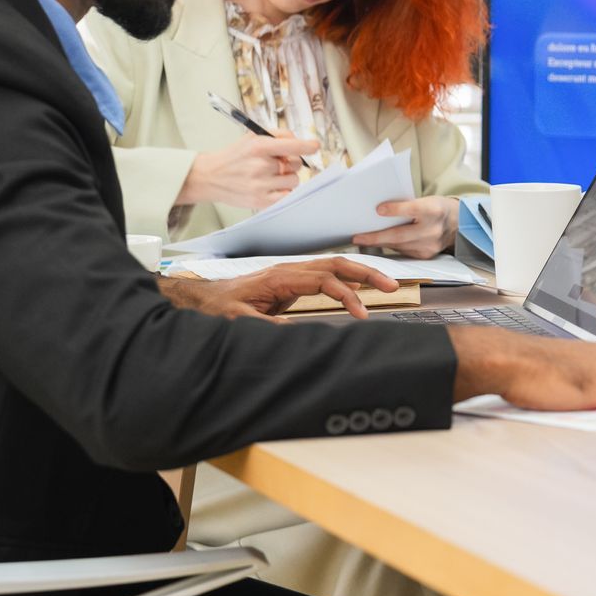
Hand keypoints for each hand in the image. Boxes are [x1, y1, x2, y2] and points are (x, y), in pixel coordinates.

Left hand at [161, 257, 399, 322]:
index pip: (325, 280)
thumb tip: (294, 331)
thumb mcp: (237, 319)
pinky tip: (358, 289)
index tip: (361, 313)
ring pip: (334, 266)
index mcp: (281, 277)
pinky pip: (327, 276)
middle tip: (391, 286)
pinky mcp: (293, 282)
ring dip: (361, 273)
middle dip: (366, 272)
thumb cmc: (218, 307)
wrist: (204, 299)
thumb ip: (265, 325)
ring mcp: (293, 274)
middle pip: (337, 264)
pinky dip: (347, 280)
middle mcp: (290, 270)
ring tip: (385, 285)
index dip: (346, 295)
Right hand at [178, 134, 319, 209]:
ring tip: (271, 175)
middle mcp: (260, 166)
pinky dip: (284, 191)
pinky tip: (273, 186)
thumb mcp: (252, 137)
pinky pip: (287, 195)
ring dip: (288, 177)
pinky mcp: (260, 201)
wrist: (209, 177)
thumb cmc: (235, 156)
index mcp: (259, 146)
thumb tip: (300, 141)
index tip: (315, 146)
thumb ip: (278, 135)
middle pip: (297, 164)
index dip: (308, 146)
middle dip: (291, 163)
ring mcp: (260, 185)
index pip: (292, 146)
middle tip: (276, 163)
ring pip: (294, 180)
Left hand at [353, 196, 458, 258]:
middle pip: (400, 235)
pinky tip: (380, 243)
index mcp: (434, 210)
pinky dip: (390, 246)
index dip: (395, 210)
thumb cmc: (436, 208)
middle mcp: (433, 229)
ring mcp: (430, 245)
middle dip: (376, 237)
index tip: (378, 209)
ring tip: (363, 240)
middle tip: (357, 238)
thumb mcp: (426, 200)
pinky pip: (403, 251)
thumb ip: (407, 205)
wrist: (458, 224)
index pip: (413, 209)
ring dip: (379, 243)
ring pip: (398, 246)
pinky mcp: (426, 255)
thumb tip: (379, 211)